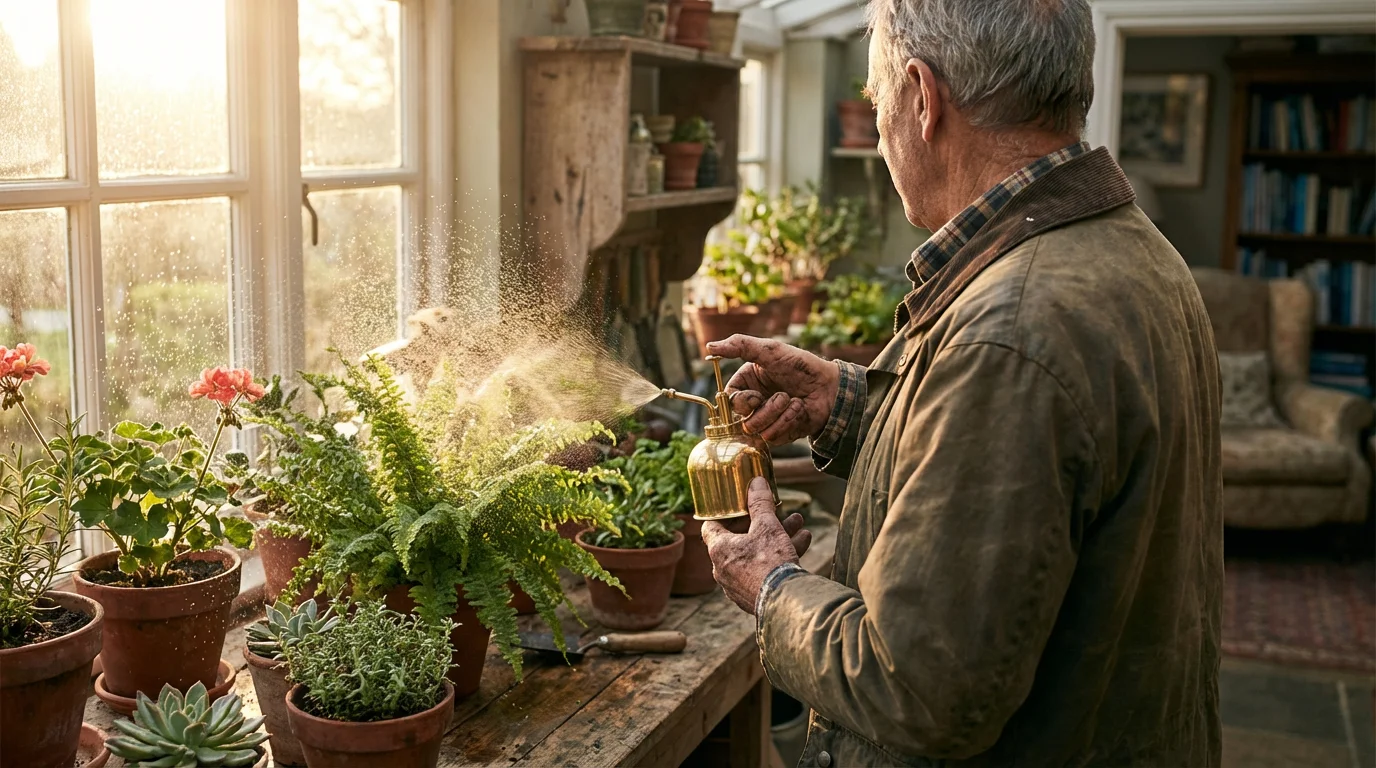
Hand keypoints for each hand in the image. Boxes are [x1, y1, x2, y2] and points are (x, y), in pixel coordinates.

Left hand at [701, 477, 812, 613]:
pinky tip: (803, 543)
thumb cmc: (769, 561)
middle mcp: (723, 569)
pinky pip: (764, 571)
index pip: (712, 526)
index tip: (738, 506)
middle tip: (780, 513)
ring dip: (778, 538)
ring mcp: (737, 585)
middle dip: (764, 524)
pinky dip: (780, 557)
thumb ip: (760, 503)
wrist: (785, 601)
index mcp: (719, 549)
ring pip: (757, 555)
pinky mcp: (753, 596)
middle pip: (741, 539)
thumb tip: (756, 482)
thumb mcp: (767, 526)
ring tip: (800, 526)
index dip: (724, 514)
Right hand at [705, 335, 838, 444]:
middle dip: (766, 410)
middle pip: (741, 421)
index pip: (730, 402)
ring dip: (780, 415)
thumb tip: (709, 346)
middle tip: (784, 396)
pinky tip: (800, 410)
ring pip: (758, 431)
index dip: (742, 403)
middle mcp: (754, 404)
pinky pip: (774, 438)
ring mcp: (767, 420)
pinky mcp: (781, 433)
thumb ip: (739, 346)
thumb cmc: (801, 366)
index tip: (757, 397)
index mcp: (747, 384)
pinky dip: (789, 422)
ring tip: (795, 401)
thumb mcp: (769, 350)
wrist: (830, 386)